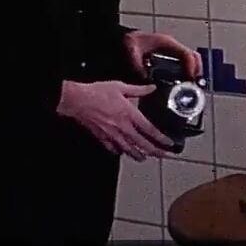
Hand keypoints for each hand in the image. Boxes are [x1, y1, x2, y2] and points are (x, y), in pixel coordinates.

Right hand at [57, 80, 173, 160]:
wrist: (77, 100)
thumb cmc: (96, 93)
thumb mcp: (121, 86)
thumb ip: (139, 89)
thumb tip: (151, 88)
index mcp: (129, 114)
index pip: (150, 130)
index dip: (161, 139)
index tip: (169, 144)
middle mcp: (122, 127)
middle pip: (142, 144)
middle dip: (155, 151)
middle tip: (164, 156)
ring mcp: (111, 134)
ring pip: (128, 149)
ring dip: (138, 155)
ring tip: (144, 158)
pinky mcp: (101, 137)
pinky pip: (112, 148)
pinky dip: (118, 151)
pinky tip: (122, 152)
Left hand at [124, 30, 202, 80]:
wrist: (126, 38)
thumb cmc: (131, 42)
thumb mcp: (133, 53)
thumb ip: (138, 66)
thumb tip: (146, 80)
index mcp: (167, 43)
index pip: (186, 54)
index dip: (191, 66)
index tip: (190, 78)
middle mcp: (173, 45)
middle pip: (193, 56)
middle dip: (196, 70)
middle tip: (195, 83)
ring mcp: (172, 49)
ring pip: (191, 59)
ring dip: (193, 70)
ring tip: (190, 83)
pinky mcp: (170, 54)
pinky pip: (184, 61)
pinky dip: (187, 70)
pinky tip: (182, 80)